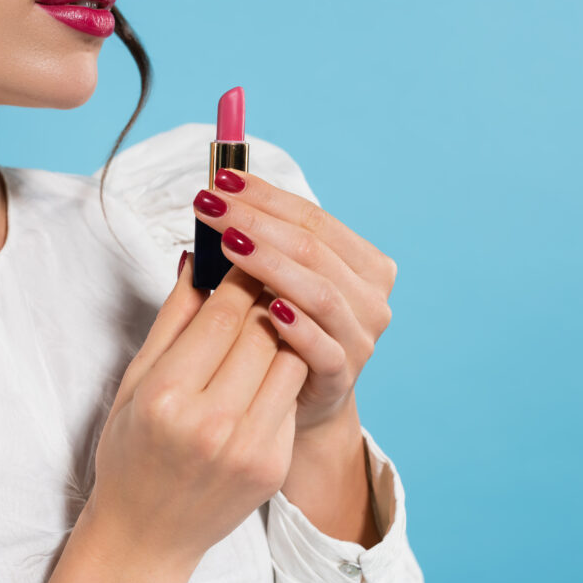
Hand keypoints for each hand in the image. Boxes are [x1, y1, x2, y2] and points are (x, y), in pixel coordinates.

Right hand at [82, 254, 307, 576]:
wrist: (147, 533)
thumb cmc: (130, 451)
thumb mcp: (134, 382)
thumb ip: (171, 319)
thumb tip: (196, 259)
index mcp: (166, 397)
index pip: (223, 313)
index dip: (239, 272)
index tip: (243, 248)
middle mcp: (211, 423)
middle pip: (263, 329)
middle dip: (265, 288)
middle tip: (264, 265)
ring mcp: (248, 447)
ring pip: (289, 356)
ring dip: (284, 324)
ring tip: (271, 306)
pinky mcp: (273, 463)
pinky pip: (291, 394)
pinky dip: (286, 364)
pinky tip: (271, 354)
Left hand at [192, 168, 396, 438]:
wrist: (298, 402)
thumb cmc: (281, 331)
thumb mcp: (275, 280)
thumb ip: (258, 240)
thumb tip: (214, 195)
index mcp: (363, 263)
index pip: (313, 218)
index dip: (266, 196)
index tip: (221, 179)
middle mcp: (371, 297)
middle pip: (314, 249)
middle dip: (257, 221)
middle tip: (210, 205)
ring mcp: (362, 337)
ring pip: (320, 292)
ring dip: (271, 264)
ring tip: (228, 243)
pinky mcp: (343, 376)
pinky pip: (322, 347)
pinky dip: (296, 326)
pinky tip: (266, 308)